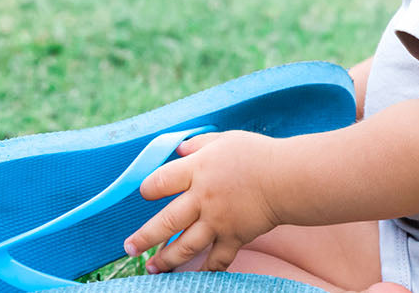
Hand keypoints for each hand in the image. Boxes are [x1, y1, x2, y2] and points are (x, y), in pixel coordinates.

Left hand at [122, 130, 281, 272]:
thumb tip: (179, 149)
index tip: (144, 194)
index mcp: (197, 171)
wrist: (288, 178)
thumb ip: (198, 145)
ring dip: (167, 259)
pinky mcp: (235, 237)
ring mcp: (218, 221)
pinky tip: (193, 276)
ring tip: (152, 268)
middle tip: (129, 248)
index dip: (147, 189)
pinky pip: (216, 259)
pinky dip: (205, 270)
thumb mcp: (224, 140)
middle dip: (144, 238)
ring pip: (186, 246)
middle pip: (166, 222)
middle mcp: (203, 199)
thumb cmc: (257, 155)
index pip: (160, 183)